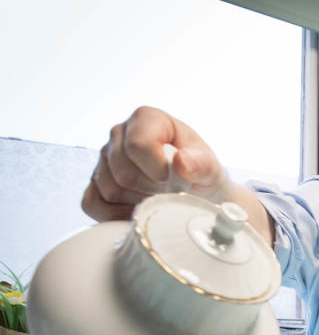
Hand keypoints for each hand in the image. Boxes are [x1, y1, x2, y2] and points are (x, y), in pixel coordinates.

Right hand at [81, 106, 228, 221]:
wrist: (194, 188)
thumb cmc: (199, 171)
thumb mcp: (209, 166)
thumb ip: (201, 162)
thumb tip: (181, 163)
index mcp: (146, 119)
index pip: (137, 145)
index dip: (156, 169)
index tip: (173, 178)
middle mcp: (119, 134)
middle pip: (123, 172)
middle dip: (152, 189)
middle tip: (171, 190)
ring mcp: (104, 159)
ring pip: (110, 190)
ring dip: (139, 202)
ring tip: (159, 197)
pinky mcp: (95, 183)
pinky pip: (93, 204)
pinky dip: (118, 215)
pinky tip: (140, 211)